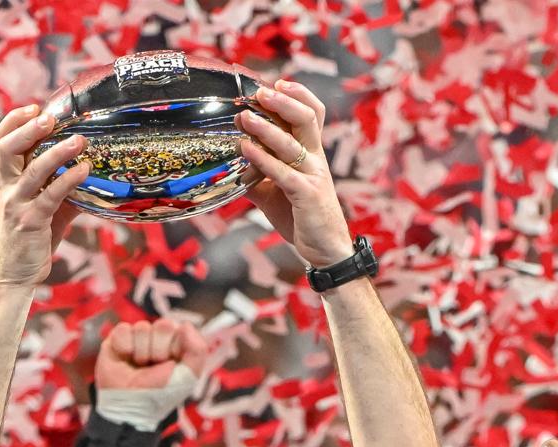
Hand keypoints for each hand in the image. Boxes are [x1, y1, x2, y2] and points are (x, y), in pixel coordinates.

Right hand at [0, 104, 91, 289]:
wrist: (16, 275)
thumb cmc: (32, 238)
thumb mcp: (45, 208)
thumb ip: (62, 187)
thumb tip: (92, 171)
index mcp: (7, 180)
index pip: (0, 141)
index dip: (14, 121)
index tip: (34, 107)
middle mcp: (8, 188)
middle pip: (6, 148)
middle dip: (28, 128)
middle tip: (50, 117)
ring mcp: (17, 204)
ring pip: (33, 169)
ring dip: (57, 151)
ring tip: (80, 140)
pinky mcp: (31, 221)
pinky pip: (51, 195)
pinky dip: (69, 180)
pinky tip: (85, 171)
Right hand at [96, 318, 210, 392]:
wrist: (131, 407)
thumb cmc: (160, 394)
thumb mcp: (188, 376)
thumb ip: (198, 350)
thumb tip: (185, 325)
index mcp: (176, 344)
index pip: (180, 329)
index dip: (175, 349)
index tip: (170, 366)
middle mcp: (157, 338)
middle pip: (163, 325)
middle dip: (159, 350)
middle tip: (154, 366)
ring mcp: (137, 337)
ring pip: (142, 327)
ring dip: (141, 353)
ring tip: (139, 367)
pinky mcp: (116, 339)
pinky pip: (123, 329)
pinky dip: (124, 347)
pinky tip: (125, 359)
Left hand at [234, 81, 355, 268]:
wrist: (325, 251)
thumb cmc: (301, 218)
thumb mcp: (276, 192)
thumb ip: (258, 175)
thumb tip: (232, 163)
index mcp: (312, 154)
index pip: (312, 114)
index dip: (297, 95)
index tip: (276, 83)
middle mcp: (316, 160)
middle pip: (307, 119)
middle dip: (283, 101)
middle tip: (260, 92)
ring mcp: (313, 176)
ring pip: (292, 143)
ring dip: (266, 128)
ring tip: (244, 117)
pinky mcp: (307, 195)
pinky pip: (284, 173)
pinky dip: (263, 159)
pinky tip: (246, 149)